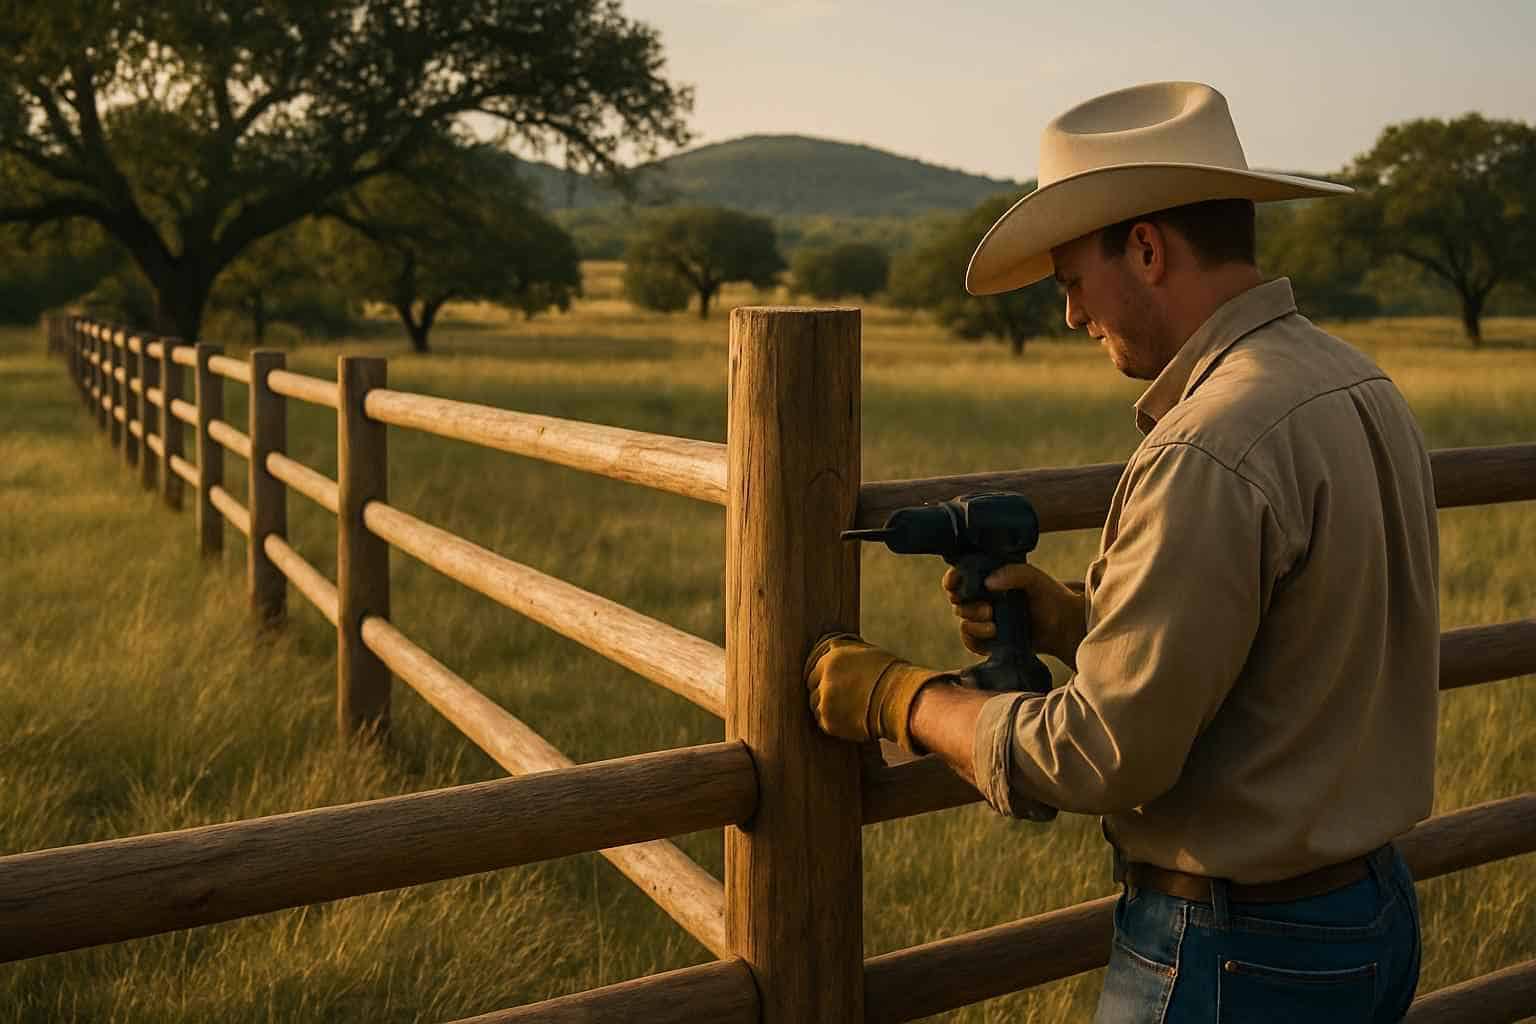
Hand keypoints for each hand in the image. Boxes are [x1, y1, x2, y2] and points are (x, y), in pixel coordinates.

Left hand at [804, 633, 956, 751]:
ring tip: (846, 708)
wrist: (902, 700)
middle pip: (811, 684)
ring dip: (826, 706)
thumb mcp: (867, 653)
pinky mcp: (828, 720)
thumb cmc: (891, 675)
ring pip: (814, 703)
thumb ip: (844, 652)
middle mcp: (824, 675)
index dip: (820, 674)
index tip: (827, 681)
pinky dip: (832, 721)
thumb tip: (831, 648)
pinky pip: (822, 720)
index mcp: (832, 656)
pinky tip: (848, 718)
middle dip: (821, 689)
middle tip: (837, 696)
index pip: (813, 666)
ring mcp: (824, 699)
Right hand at [943, 563, 1086, 666]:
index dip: (952, 580)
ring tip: (993, 626)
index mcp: (989, 579)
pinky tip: (992, 635)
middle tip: (989, 609)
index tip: (955, 584)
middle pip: (957, 601)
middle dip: (968, 606)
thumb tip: (988, 582)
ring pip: (963, 621)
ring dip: (973, 624)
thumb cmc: (1051, 597)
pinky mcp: (989, 640)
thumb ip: (1013, 573)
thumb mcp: (1034, 578)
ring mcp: (985, 620)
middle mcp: (983, 598)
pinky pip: (970, 641)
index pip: (960, 577)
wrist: (1064, 626)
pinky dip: (975, 638)